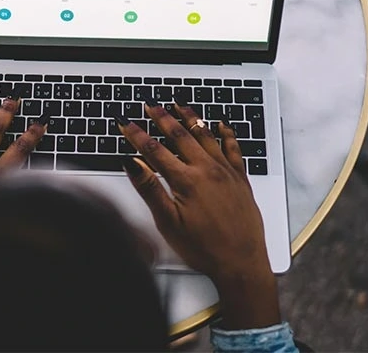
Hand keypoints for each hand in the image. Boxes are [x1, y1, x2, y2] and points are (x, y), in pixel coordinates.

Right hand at [117, 101, 279, 329]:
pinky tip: (221, 124)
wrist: (242, 263)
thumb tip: (132, 163)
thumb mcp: (168, 223)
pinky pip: (234, 148)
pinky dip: (226, 133)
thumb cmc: (204, 249)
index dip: (137, 135)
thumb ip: (150, 189)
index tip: (125, 124)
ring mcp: (226, 172)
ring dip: (190, 118)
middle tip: (150, 105)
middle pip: (180, 135)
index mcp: (186, 181)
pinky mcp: (241, 179)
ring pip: (206, 136)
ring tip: (179, 104)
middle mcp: (207, 170)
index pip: (155, 150)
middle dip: (162, 117)